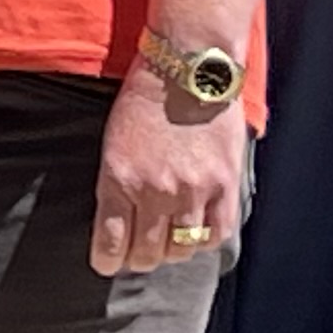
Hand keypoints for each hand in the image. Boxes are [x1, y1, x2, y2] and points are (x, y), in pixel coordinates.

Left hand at [91, 68, 245, 276]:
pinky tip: (197, 230)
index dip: (107, 261)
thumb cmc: (144, 100)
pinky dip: (205, 239)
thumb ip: (117, 184)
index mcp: (120, 179)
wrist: (187, 68)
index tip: (107, 264)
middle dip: (139, 258)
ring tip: (169, 239)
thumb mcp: (113, 142)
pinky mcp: (224, 185)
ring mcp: (193, 191)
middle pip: (146, 253)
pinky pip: (217, 234)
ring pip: (181, 249)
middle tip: (140, 251)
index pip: (110, 243)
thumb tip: (118, 224)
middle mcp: (155, 191)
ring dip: (172, 250)